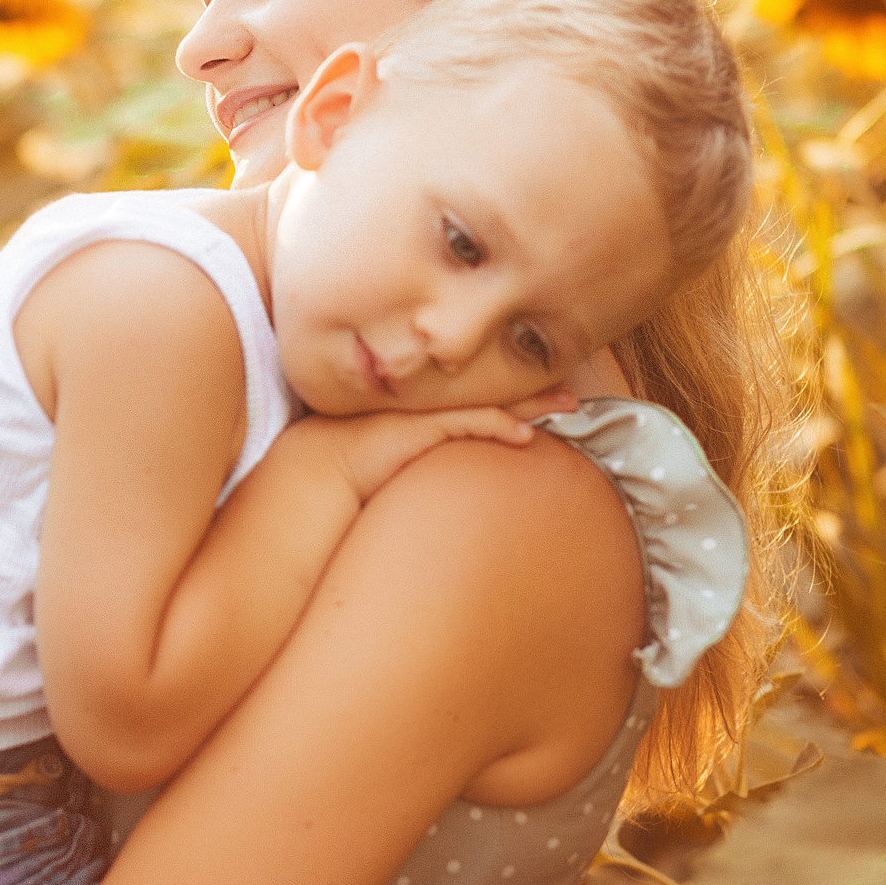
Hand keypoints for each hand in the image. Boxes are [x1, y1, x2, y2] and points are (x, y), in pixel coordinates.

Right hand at [311, 387, 577, 501]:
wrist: (313, 471)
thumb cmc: (348, 473)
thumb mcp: (395, 464)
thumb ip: (423, 466)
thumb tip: (449, 492)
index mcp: (426, 413)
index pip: (479, 398)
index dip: (514, 397)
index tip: (547, 395)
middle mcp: (429, 408)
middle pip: (493, 394)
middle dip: (534, 392)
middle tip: (572, 392)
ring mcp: (425, 414)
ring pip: (490, 402)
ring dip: (532, 404)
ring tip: (568, 402)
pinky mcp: (420, 428)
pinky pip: (469, 423)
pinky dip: (500, 427)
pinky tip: (527, 435)